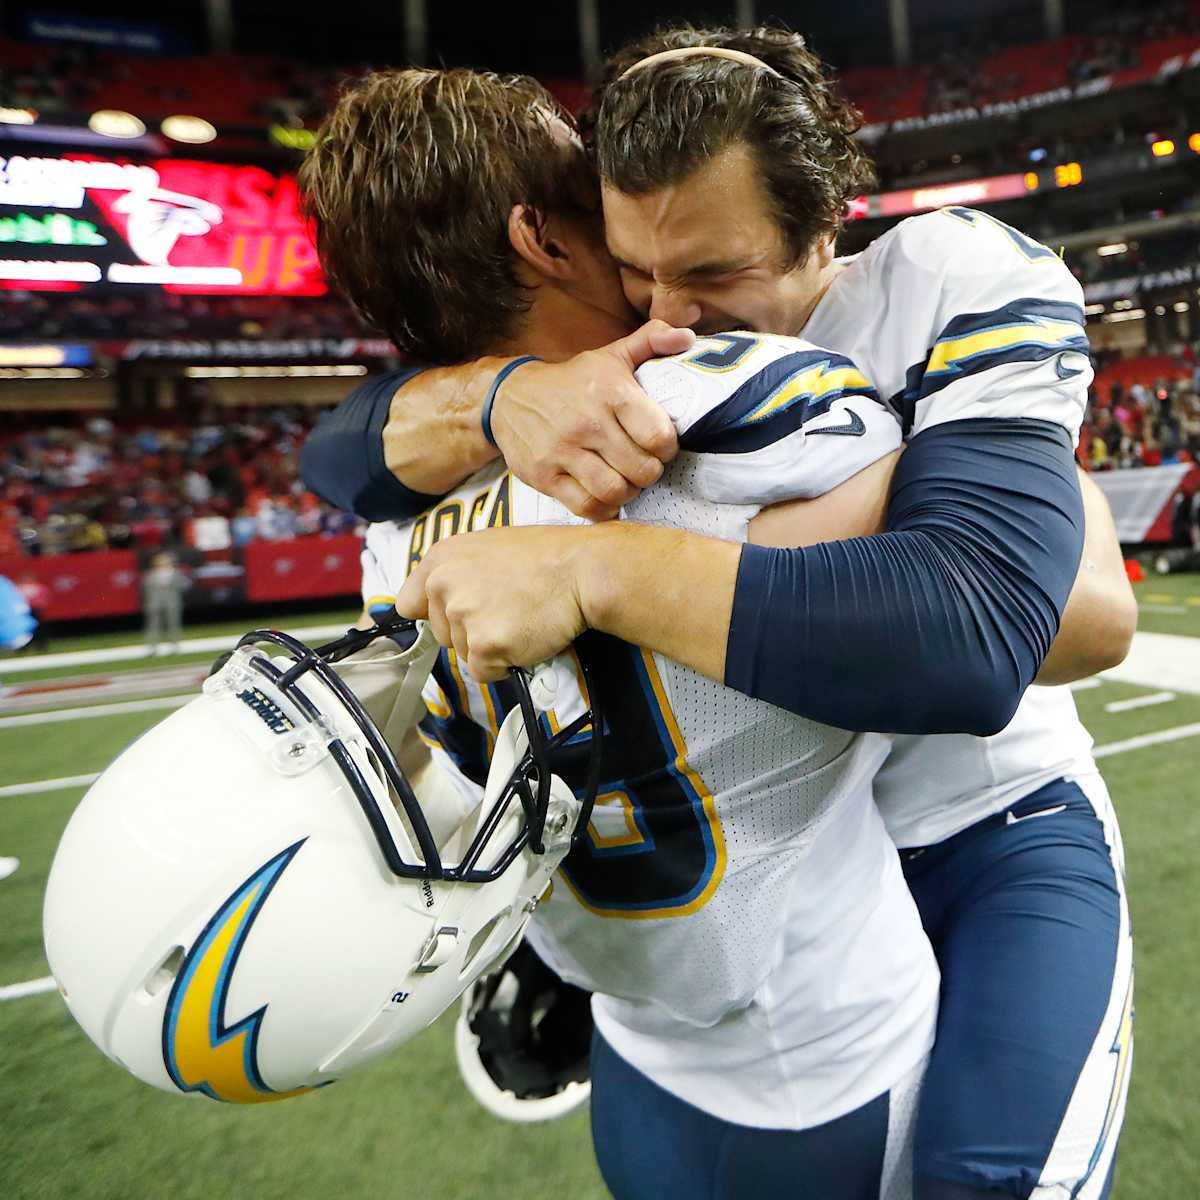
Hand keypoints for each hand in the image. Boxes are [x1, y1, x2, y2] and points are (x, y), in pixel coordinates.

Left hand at [395, 526, 593, 681]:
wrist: (583, 570)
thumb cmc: (549, 558)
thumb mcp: (491, 548)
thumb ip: (459, 573)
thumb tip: (444, 600)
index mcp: (442, 557)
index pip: (410, 603)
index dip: (436, 615)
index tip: (455, 618)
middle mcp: (444, 584)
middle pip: (441, 634)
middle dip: (471, 632)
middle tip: (507, 612)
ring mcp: (462, 615)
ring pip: (463, 654)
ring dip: (491, 647)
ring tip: (522, 619)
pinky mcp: (484, 645)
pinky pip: (484, 672)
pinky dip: (506, 664)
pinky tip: (526, 636)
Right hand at [491, 320, 693, 520]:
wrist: (508, 398)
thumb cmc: (571, 381)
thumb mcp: (609, 355)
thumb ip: (650, 341)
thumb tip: (687, 335)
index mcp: (610, 391)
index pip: (658, 436)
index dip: (667, 448)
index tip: (660, 446)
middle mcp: (587, 422)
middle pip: (641, 469)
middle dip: (649, 472)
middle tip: (643, 466)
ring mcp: (563, 451)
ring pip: (615, 490)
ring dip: (627, 492)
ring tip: (625, 481)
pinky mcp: (545, 476)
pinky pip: (586, 506)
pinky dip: (603, 508)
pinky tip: (605, 496)